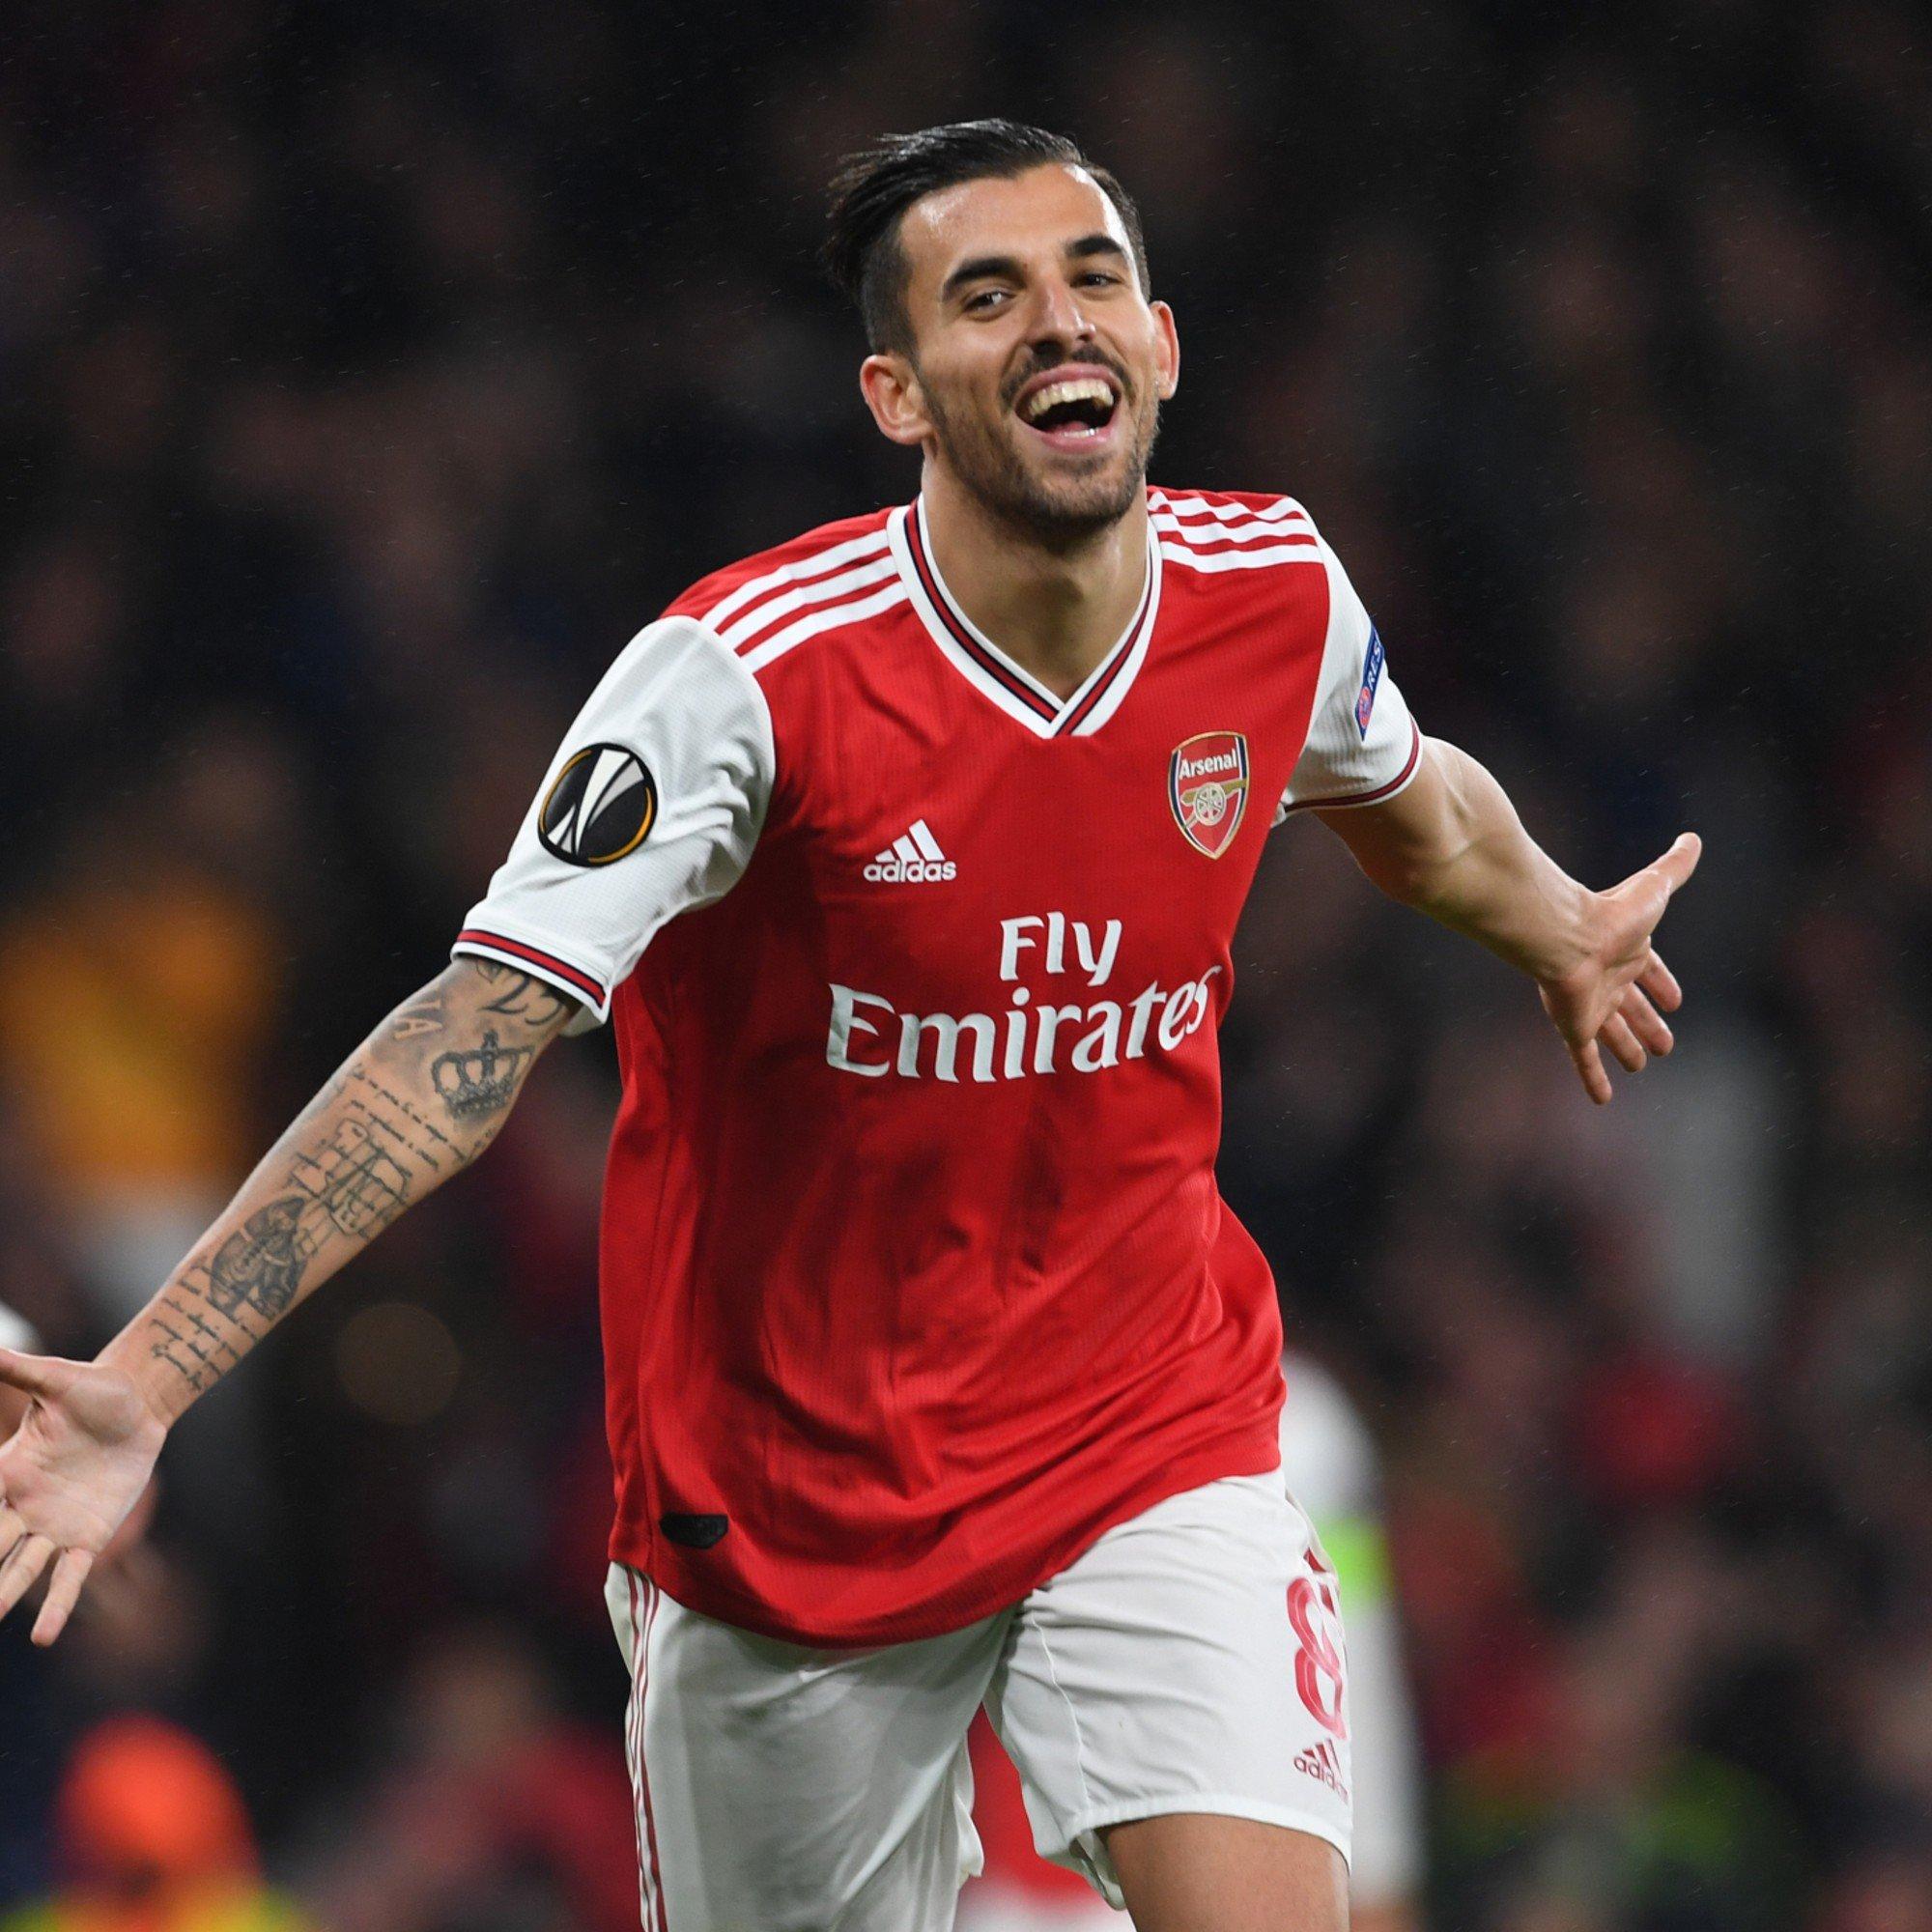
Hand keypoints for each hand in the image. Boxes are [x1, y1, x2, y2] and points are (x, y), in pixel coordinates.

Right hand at [0, 1349, 166, 1644]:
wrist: (139, 1404)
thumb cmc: (96, 1388)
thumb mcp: (56, 1380)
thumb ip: (20, 1370)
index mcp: (8, 1471)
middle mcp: (23, 1505)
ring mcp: (53, 1524)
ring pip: (19, 1569)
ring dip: (2, 1596)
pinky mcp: (89, 1536)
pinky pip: (68, 1576)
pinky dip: (58, 1606)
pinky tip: (44, 1637)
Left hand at [1538, 832, 1700, 1104]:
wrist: (1564, 935)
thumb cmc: (1611, 913)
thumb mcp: (1654, 888)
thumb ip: (1673, 866)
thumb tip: (1693, 837)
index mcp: (1627, 951)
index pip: (1649, 970)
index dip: (1661, 984)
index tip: (1675, 1001)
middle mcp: (1608, 979)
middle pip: (1632, 1006)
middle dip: (1648, 1023)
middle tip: (1666, 1045)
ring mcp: (1590, 1004)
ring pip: (1612, 1033)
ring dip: (1627, 1048)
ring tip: (1642, 1063)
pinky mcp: (1574, 1026)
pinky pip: (1584, 1059)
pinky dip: (1593, 1079)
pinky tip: (1602, 1100)